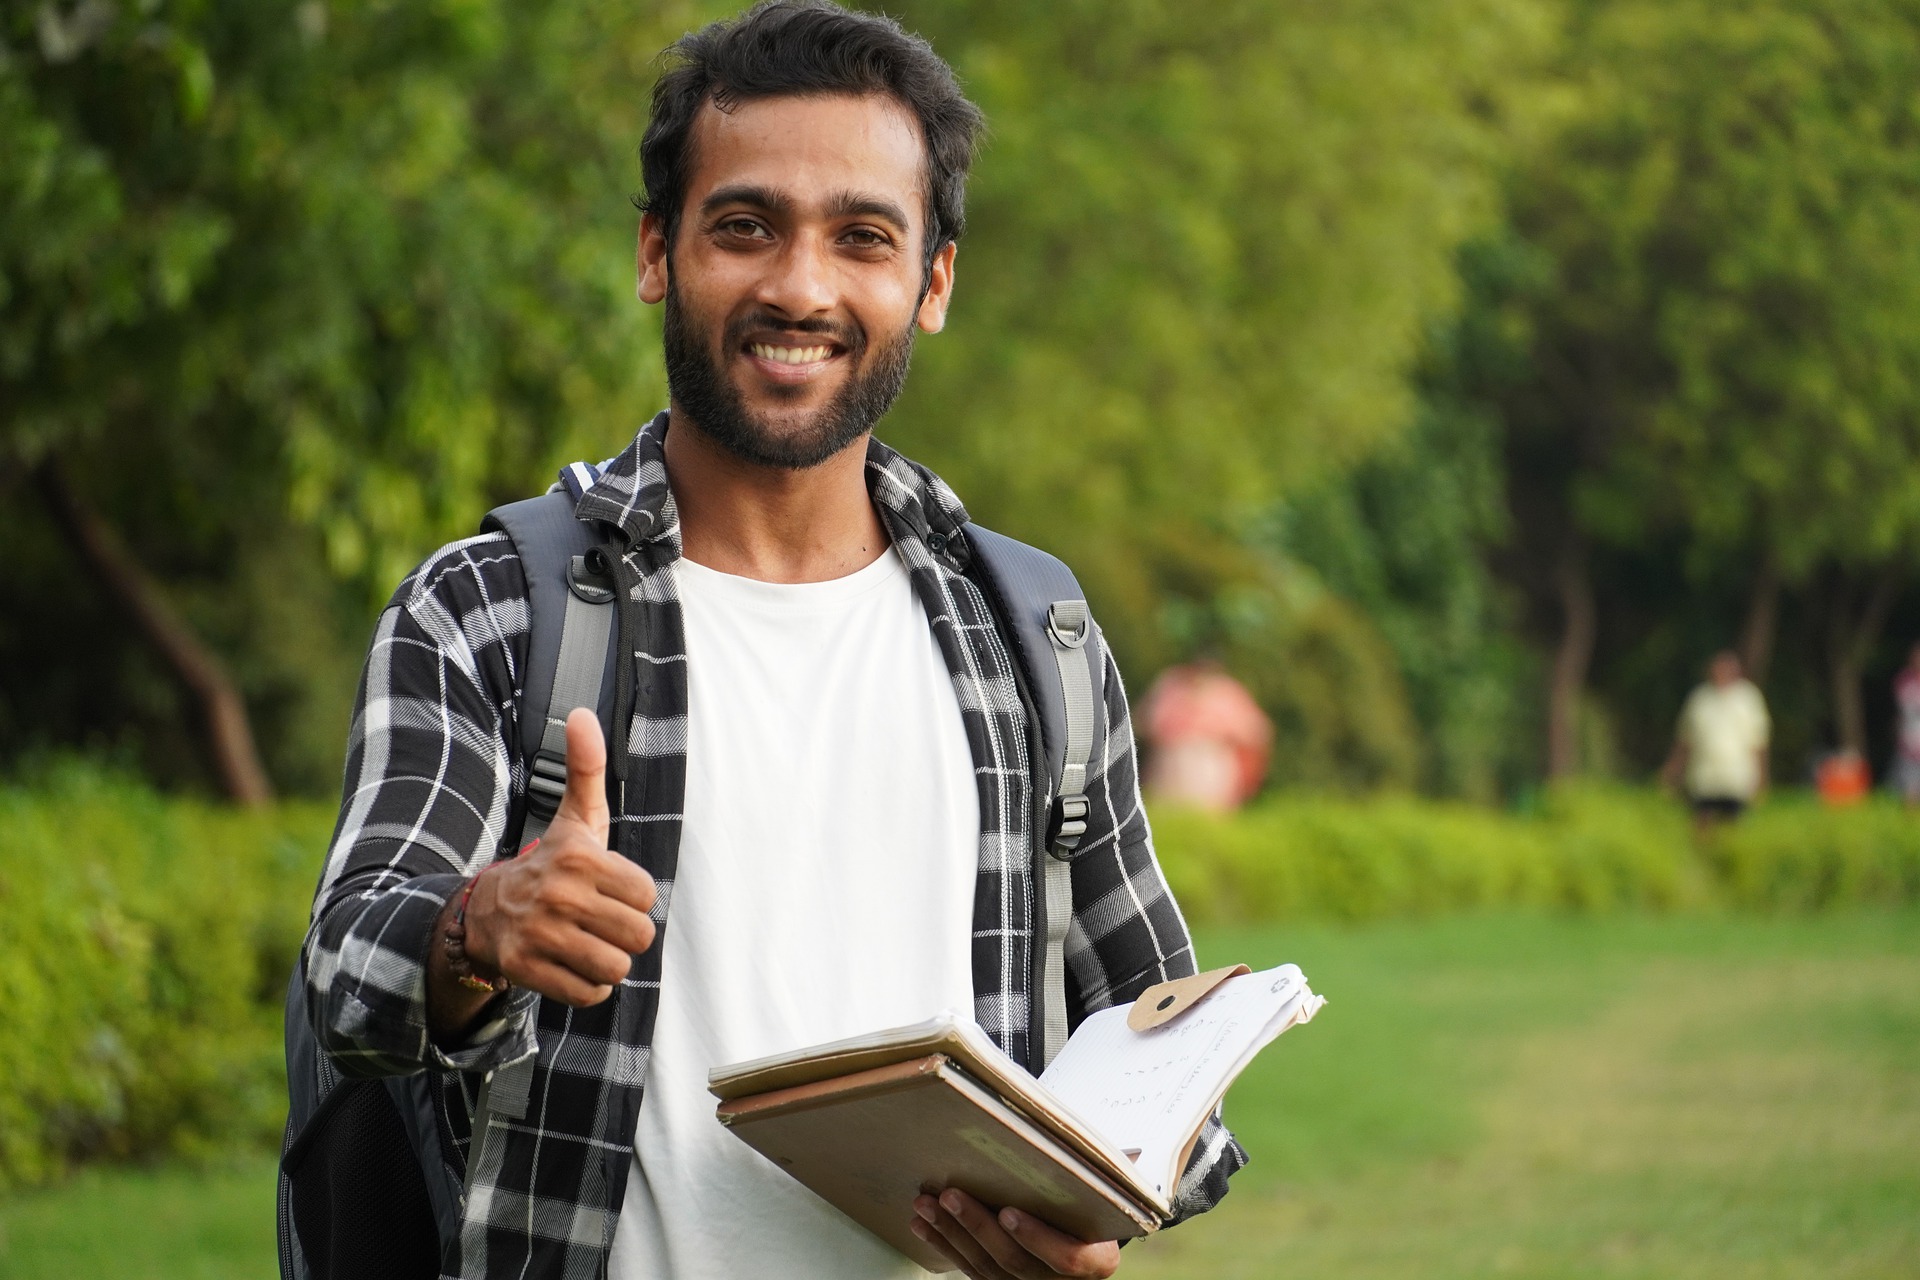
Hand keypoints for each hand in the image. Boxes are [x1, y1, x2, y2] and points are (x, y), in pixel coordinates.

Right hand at [462, 708, 657, 1005]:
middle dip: (625, 933)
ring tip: (588, 943)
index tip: (611, 890)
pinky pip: (589, 994)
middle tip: (601, 921)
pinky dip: (589, 987)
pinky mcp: (527, 971)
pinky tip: (574, 965)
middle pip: (638, 935)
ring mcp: (541, 935)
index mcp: (578, 857)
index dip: (634, 897)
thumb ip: (587, 768)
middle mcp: (559, 895)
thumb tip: (581, 712)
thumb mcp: (575, 818)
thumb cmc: (550, 864)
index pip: (647, 895)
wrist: (485, 912)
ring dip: (609, 962)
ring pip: (616, 967)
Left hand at [910, 1189, 1119, 1278]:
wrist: (1085, 1236)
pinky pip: (968, 1269)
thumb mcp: (1108, 1193)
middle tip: (951, 1195)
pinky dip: (943, 1245)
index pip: (1068, 1258)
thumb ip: (1109, 1177)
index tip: (1009, 1212)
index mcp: (1096, 1261)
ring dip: (951, 1234)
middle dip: (978, 1228)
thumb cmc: (1094, 1205)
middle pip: (1015, 1262)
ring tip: (926, 1204)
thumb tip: (1131, 1152)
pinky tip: (922, 1224)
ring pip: (985, 1268)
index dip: (1037, 1238)